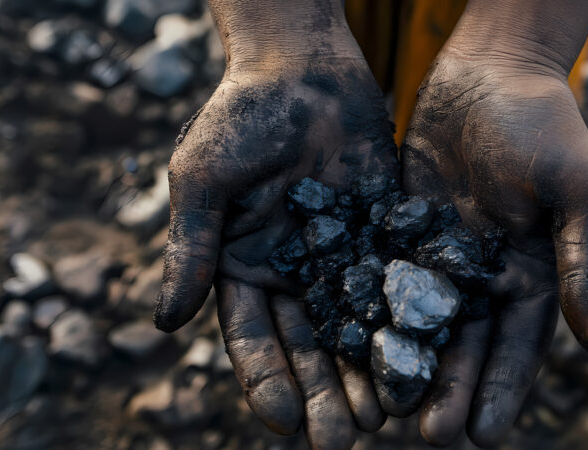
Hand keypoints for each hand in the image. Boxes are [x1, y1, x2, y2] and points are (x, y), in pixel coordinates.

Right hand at [153, 12, 395, 446]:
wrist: (301, 71)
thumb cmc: (239, 119)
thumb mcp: (203, 181)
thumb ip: (191, 248)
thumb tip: (164, 322)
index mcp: (244, 272)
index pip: (254, 341)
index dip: (267, 380)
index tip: (284, 422)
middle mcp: (293, 276)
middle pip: (310, 347)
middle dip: (325, 393)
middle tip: (344, 439)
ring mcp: (340, 260)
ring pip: (356, 328)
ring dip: (368, 372)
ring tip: (386, 416)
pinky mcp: (381, 238)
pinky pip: (395, 286)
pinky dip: (407, 323)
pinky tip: (423, 358)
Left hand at [400, 45, 587, 446]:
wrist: (489, 70)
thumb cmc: (543, 123)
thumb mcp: (574, 190)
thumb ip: (583, 265)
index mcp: (531, 273)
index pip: (516, 345)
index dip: (499, 389)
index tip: (481, 435)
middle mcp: (483, 275)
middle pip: (463, 344)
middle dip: (447, 389)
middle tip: (426, 436)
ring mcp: (437, 256)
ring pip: (419, 321)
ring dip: (405, 364)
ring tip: (383, 410)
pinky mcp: (399, 232)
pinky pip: (382, 279)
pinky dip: (369, 314)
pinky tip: (349, 346)